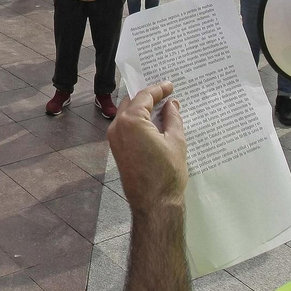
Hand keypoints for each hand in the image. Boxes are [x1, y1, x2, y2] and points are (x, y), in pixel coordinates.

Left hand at [108, 81, 187, 209]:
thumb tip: (172, 104)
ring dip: (142, 108)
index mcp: (131, 121)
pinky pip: (126, 127)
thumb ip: (173, 118)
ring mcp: (114, 139)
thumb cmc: (167, 174)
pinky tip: (153, 122)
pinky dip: (138, 121)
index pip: (144, 96)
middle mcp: (117, 127)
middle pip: (132, 102)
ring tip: (161, 105)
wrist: (155, 204)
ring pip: (127, 114)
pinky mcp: (117, 150)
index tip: (170, 86)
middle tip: (165, 92)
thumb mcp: (176, 141)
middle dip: (148, 96)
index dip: (158, 89)